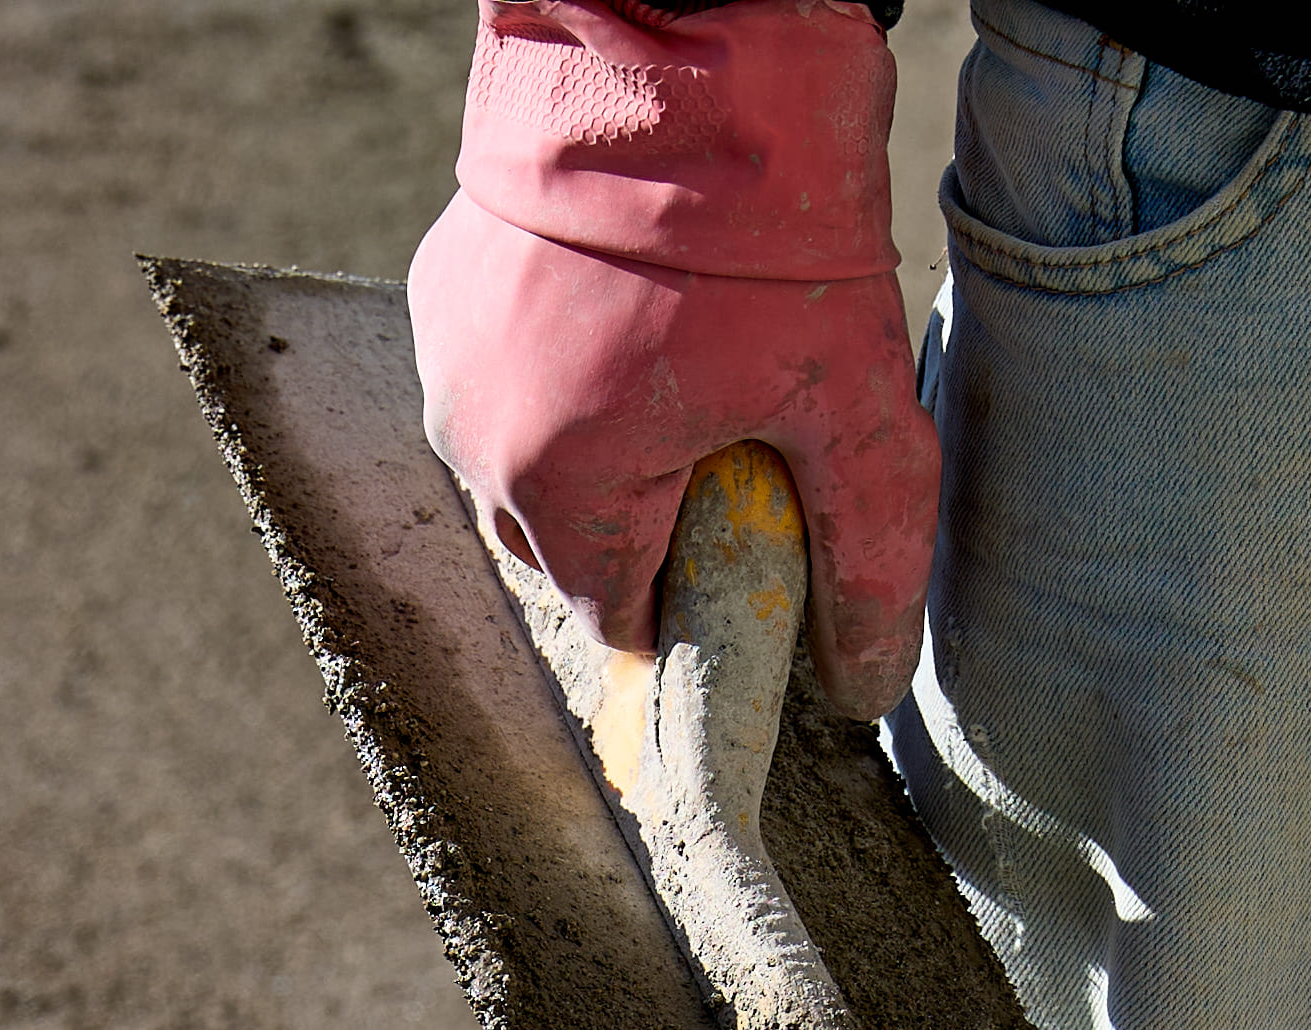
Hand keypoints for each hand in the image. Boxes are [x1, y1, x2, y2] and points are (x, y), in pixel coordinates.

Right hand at [406, 0, 938, 714]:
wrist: (682, 37)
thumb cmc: (765, 221)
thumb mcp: (847, 396)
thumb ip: (867, 555)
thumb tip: (868, 684)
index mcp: (558, 490)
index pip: (619, 618)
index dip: (696, 599)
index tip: (753, 547)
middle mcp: (475, 440)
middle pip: (566, 547)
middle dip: (647, 524)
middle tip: (736, 445)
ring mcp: (446, 360)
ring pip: (529, 461)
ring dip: (603, 447)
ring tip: (688, 368)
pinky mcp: (442, 286)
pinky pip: (503, 377)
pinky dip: (564, 371)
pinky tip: (635, 313)